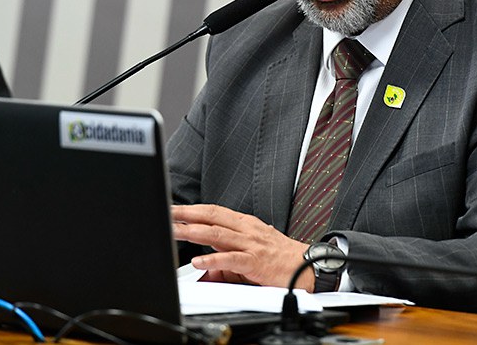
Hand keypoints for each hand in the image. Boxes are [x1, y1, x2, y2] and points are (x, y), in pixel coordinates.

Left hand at [171, 204, 314, 289]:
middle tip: (168, 214)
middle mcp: (246, 229)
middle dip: (188, 214)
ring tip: (175, 232)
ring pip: (217, 234)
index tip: (174, 209)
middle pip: (212, 217)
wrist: (309, 265)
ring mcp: (251, 244)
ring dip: (193, 232)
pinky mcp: (255, 261)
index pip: (214, 211)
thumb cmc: (282, 258)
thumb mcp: (251, 254)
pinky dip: (213, 258)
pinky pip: (231, 259)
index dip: (193, 209)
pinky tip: (198, 261)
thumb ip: (227, 258)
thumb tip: (207, 268)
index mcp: (245, 224)